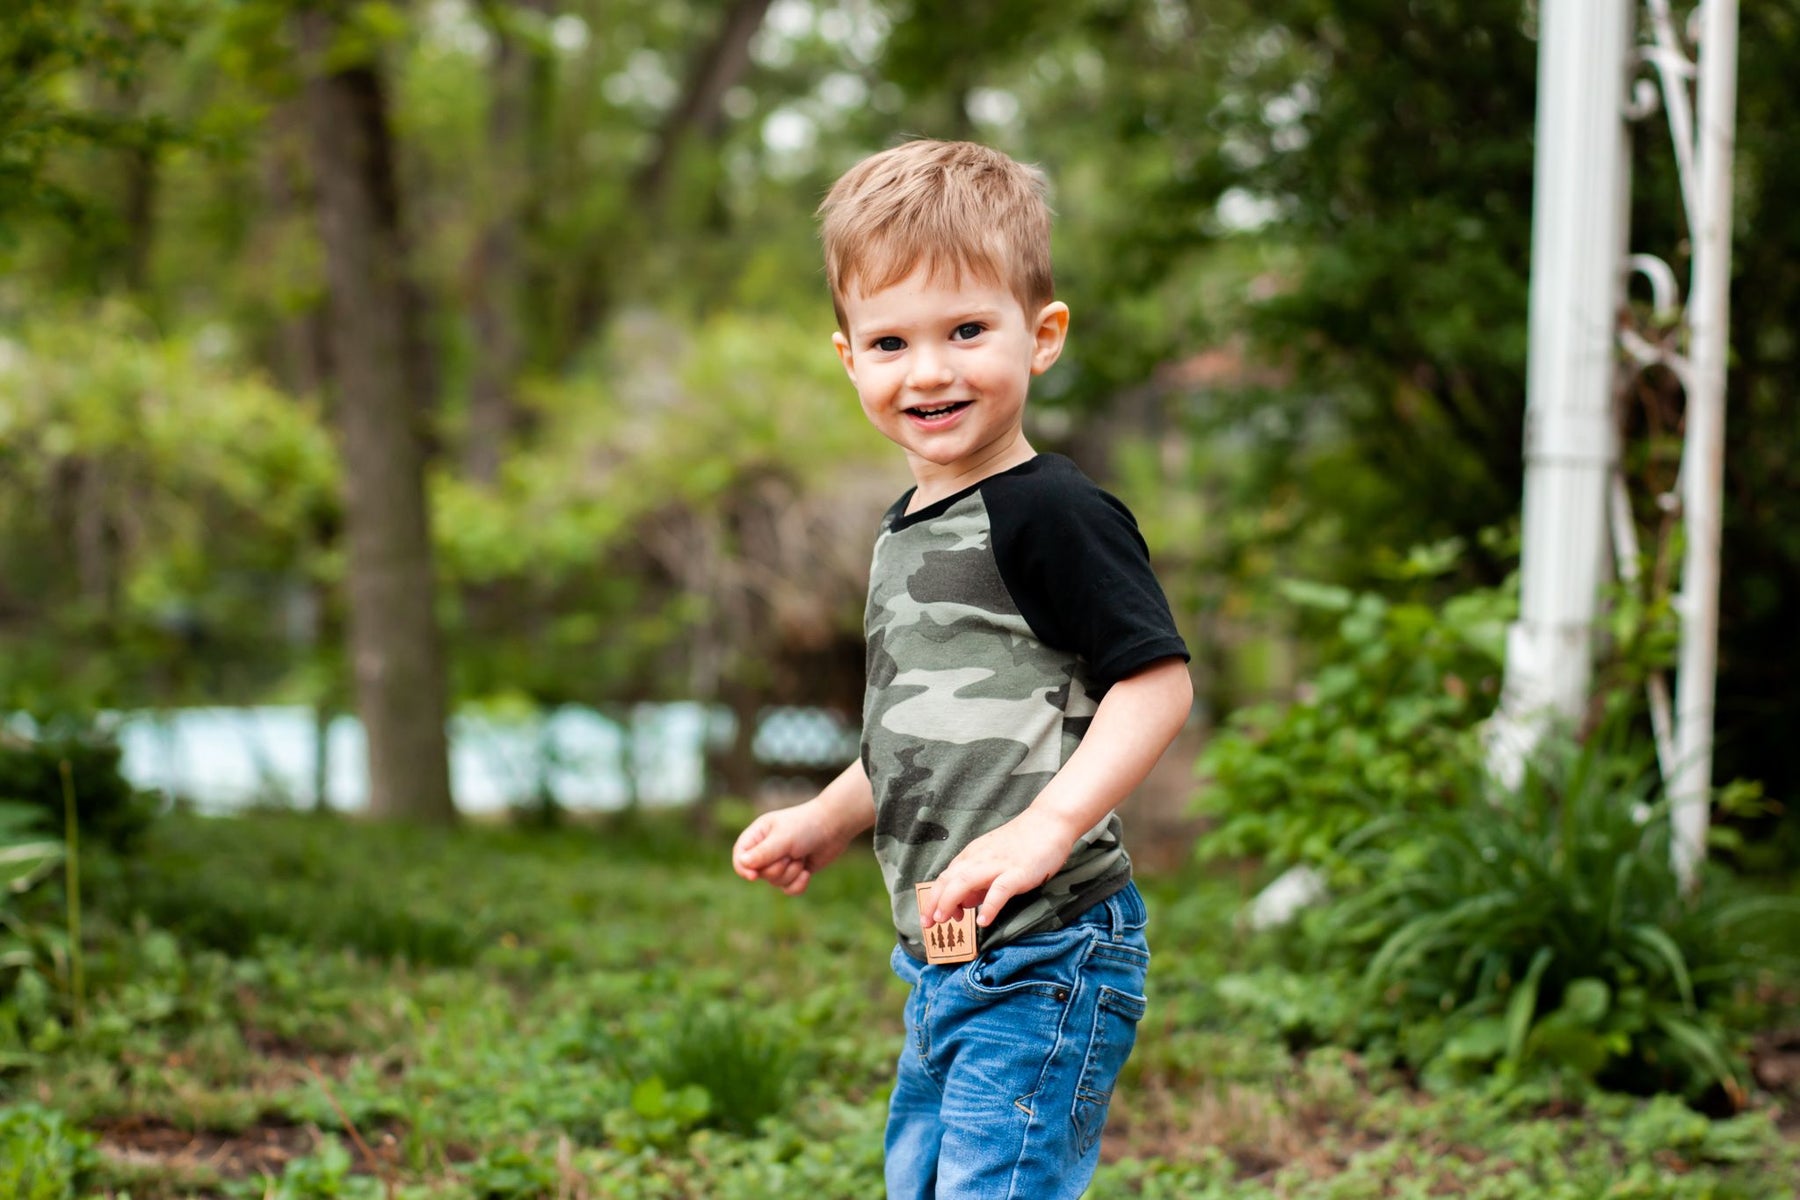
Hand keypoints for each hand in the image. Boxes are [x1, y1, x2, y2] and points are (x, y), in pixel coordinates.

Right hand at [732, 798, 855, 895]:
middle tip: (791, 854)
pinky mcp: (795, 872)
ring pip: (774, 882)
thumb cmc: (807, 826)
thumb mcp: (783, 838)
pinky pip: (788, 889)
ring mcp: (781, 861)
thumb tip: (743, 863)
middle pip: (759, 873)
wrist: (835, 826)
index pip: (740, 856)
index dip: (743, 868)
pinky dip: (798, 884)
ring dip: (790, 873)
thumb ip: (763, 852)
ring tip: (801, 857)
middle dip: (777, 869)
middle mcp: (767, 849)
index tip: (754, 876)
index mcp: (758, 834)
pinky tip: (807, 872)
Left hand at [925, 807, 1078, 928]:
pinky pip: (999, 890)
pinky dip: (989, 906)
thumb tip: (965, 902)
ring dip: (950, 901)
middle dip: (934, 902)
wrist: (1049, 822)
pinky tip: (982, 921)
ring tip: (944, 920)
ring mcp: (998, 865)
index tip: (932, 917)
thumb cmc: (1022, 844)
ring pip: (965, 882)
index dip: (934, 898)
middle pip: (949, 880)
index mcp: (972, 856)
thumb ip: (978, 881)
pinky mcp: (1018, 872)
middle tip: (928, 923)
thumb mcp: (992, 860)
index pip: (945, 878)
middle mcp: (979, 858)